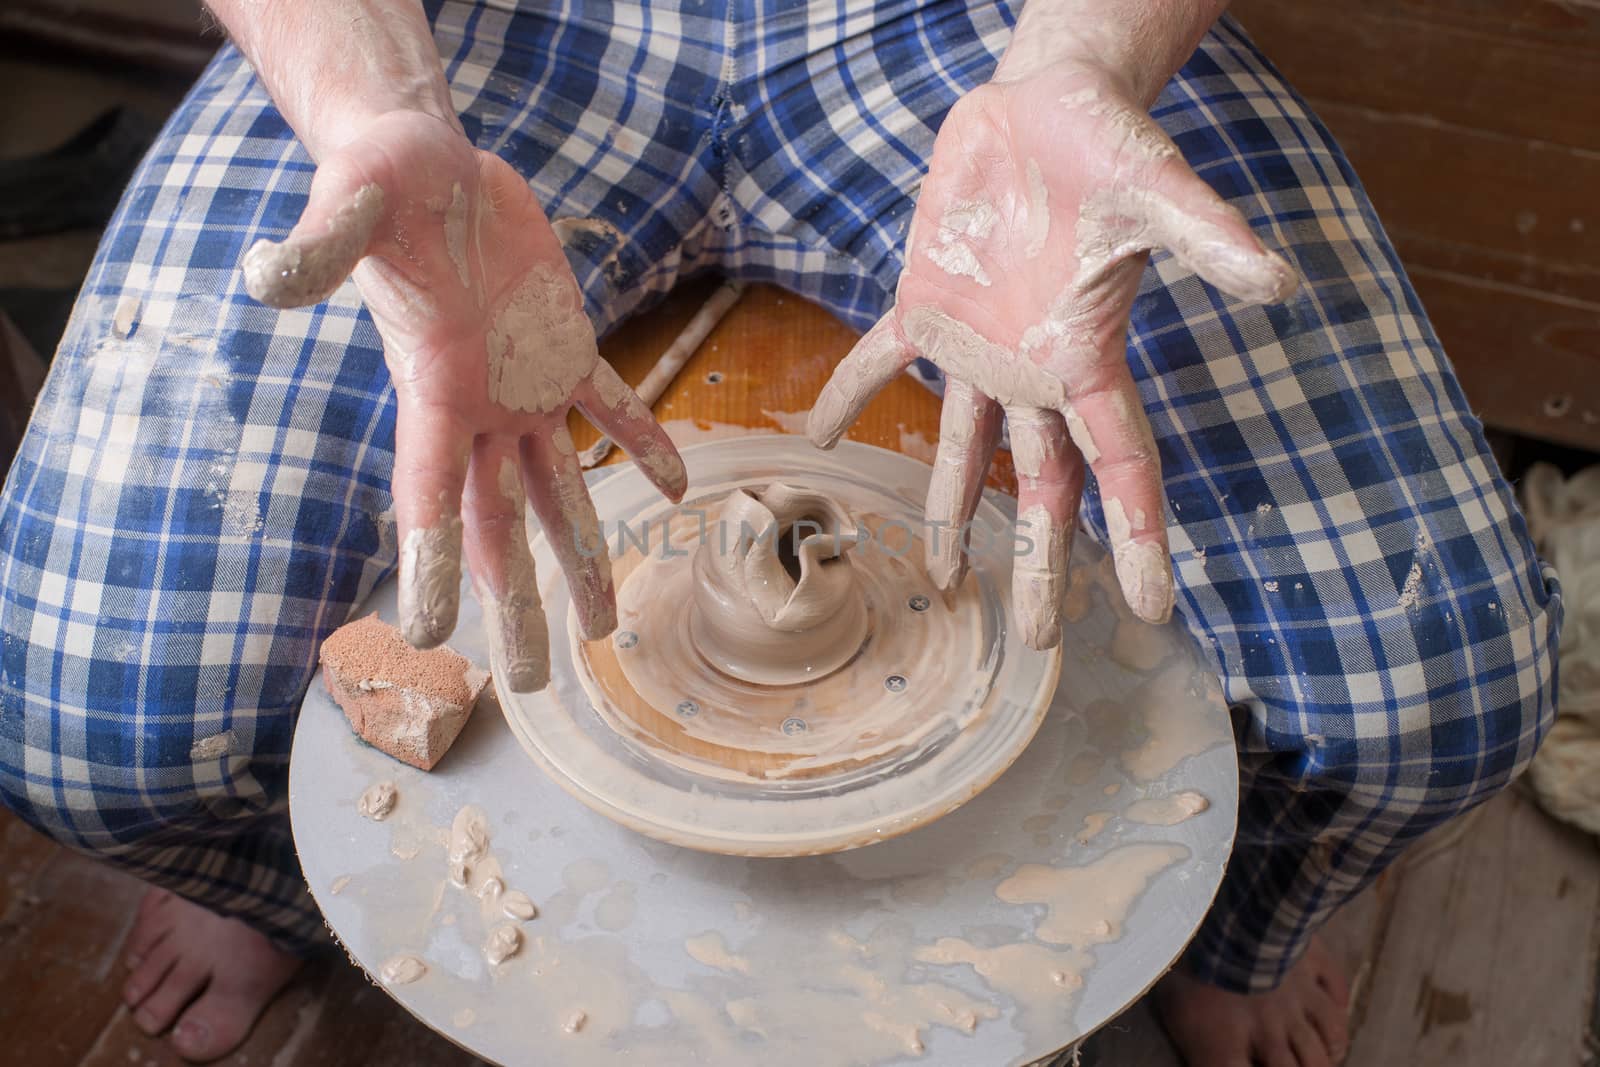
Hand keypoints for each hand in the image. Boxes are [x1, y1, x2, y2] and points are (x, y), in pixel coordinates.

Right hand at [243, 111, 685, 690]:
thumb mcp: (354, 200)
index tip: (434, 634)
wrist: (424, 158)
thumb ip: (320, 246)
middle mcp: (478, 408)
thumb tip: (265, 277)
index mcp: (433, 390)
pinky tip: (676, 485)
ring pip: (559, 489)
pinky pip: (612, 405)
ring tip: (604, 627)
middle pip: (499, 526)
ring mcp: (522, 385)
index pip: (429, 493)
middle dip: (518, 604)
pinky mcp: (563, 346)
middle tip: (536, 683)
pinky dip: (642, 441)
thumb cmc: (383, 175)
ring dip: (582, 555)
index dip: (432, 560)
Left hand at [808, 64, 1294, 648]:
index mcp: (1088, 359)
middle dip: (1039, 565)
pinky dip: (846, 394)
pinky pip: (879, 362)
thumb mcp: (1159, 191)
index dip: (1137, 539)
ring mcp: (978, 345)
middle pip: (1040, 491)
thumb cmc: (1109, 140)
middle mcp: (1034, 370)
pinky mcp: (926, 303)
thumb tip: (1279, 283)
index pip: (1121, 469)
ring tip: (943, 583)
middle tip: (1041, 641)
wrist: (1046, 99)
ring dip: (949, 517)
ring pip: (964, 452)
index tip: (1153, 610)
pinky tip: (817, 434)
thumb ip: (1210, 239)